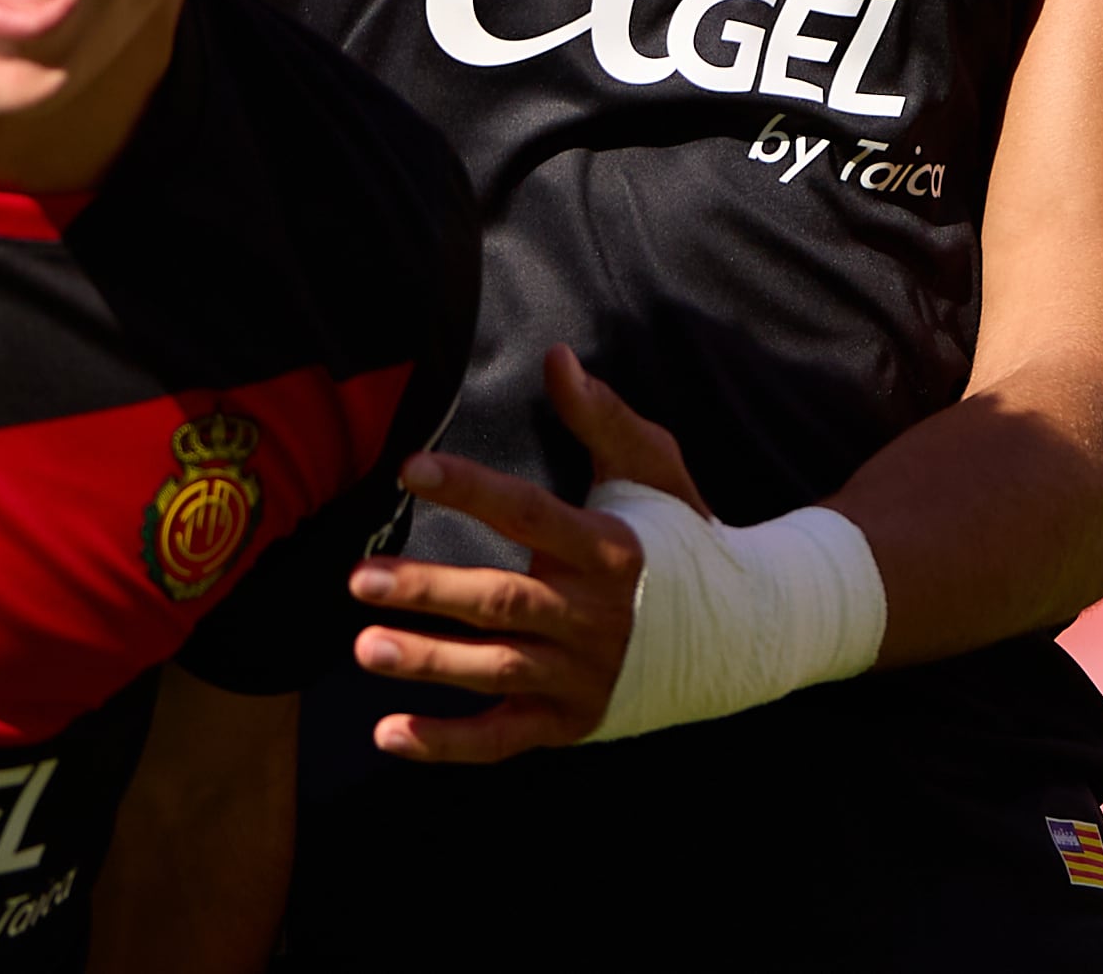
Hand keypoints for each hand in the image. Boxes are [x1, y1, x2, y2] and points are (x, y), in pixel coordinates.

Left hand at [344, 347, 708, 760]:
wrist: (744, 634)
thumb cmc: (681, 537)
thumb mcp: (652, 469)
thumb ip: (601, 417)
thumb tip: (555, 357)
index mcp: (611, 549)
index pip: (530, 513)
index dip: (471, 488)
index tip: (409, 467)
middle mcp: (596, 617)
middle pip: (502, 602)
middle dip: (428, 590)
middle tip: (358, 578)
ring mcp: (584, 676)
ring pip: (497, 671)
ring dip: (430, 663)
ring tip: (365, 646)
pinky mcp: (574, 723)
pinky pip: (504, 739)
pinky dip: (447, 743)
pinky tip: (389, 734)